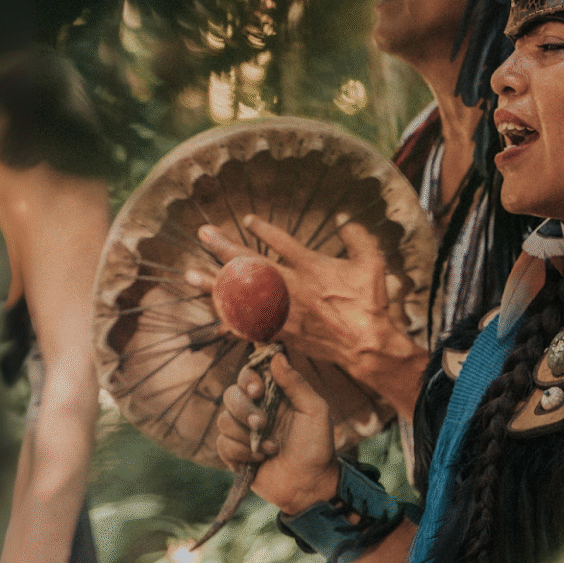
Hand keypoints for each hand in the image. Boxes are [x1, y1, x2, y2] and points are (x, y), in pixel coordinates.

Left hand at [188, 214, 427, 415]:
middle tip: (203, 234)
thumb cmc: (371, 304)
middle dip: (224, 247)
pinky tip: (211, 315)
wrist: (366, 344)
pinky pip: (249, 325)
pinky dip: (230, 320)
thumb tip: (344, 219)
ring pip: (242, 296)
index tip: (247, 220)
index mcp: (312, 268)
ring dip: (214, 285)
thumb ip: (357, 237)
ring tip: (191, 274)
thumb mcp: (372, 263)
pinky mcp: (282, 332)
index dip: (263, 229)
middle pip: (251, 265)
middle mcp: (292, 288)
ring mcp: (283, 312)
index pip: (282, 243)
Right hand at [216, 353, 339, 514]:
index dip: (248, 378)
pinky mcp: (235, 454)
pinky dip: (241, 452)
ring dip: (246, 434)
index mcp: (273, 396)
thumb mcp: (314, 410)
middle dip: (244, 409)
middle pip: (231, 395)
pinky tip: (260, 459)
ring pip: (223, 420)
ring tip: (271, 447)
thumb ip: (295, 383)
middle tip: (262, 423)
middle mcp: (255, 410)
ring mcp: (243, 433)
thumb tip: (277, 356)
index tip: (257, 390)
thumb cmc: (317, 446)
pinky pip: (222, 444)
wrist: (310, 484)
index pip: (249, 375)